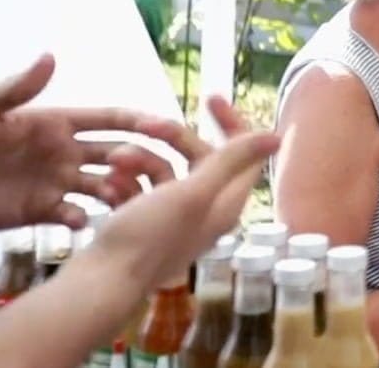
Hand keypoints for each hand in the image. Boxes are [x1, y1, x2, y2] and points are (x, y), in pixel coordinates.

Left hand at [0, 55, 197, 233]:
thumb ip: (17, 87)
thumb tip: (50, 56)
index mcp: (57, 123)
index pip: (110, 119)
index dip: (138, 120)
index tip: (164, 126)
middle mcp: (66, 152)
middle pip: (120, 152)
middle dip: (141, 158)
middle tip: (151, 170)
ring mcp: (57, 183)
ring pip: (107, 185)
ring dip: (121, 190)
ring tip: (121, 199)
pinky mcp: (43, 212)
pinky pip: (77, 215)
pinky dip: (87, 219)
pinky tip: (83, 222)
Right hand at [83, 95, 279, 290]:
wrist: (101, 281)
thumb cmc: (149, 236)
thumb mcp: (193, 192)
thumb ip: (231, 161)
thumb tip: (276, 135)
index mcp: (226, 201)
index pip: (243, 152)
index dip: (232, 122)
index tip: (208, 97)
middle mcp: (206, 208)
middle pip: (199, 155)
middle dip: (170, 138)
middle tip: (145, 126)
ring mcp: (174, 216)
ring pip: (163, 169)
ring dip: (138, 159)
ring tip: (114, 163)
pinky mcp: (145, 221)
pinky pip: (140, 188)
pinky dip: (125, 181)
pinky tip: (106, 184)